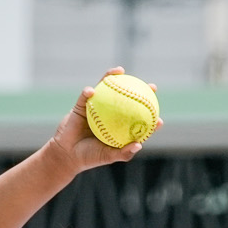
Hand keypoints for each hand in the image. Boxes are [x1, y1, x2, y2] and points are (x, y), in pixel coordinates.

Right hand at [45, 70, 161, 173]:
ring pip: (107, 89)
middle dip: (141, 90)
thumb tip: (139, 145)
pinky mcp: (82, 105)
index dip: (150, 118)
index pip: (137, 120)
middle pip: (128, 98)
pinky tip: (92, 90)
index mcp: (118, 127)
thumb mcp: (107, 156)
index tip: (159, 119)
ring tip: (120, 70)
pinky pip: (86, 95)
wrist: (67, 154)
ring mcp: (97, 107)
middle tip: (152, 87)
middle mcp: (110, 114)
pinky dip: (89, 92)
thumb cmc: (89, 157)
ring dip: (113, 77)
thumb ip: (123, 152)